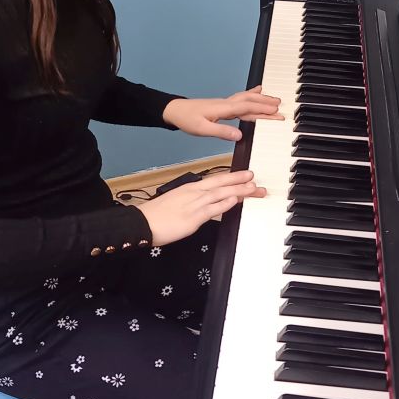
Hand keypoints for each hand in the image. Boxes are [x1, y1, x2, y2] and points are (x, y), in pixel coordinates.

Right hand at [140, 170, 266, 246]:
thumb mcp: (177, 203)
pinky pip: (211, 209)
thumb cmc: (157, 215)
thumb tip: (208, 207)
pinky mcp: (192, 218)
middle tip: (255, 178)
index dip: (232, 177)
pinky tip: (234, 201)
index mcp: (190, 188)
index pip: (215, 180)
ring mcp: (194, 204)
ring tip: (253, 188)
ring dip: (238, 190)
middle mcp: (193, 193)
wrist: (143, 223)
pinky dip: (223, 204)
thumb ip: (194, 203)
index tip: (245, 176)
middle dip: (240, 180)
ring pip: (220, 194)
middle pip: (221, 183)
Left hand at [162, 86, 282, 142]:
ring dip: (261, 99)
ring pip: (247, 98)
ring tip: (275, 100)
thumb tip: (239, 135)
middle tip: (280, 106)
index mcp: (223, 109)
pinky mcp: (222, 105)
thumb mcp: (202, 129)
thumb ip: (221, 131)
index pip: (247, 108)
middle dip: (266, 103)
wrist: (174, 110)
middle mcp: (226, 104)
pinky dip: (251, 95)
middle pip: (250, 101)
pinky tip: (256, 93)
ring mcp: (225, 103)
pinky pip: (241, 98)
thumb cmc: (186, 119)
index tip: (276, 113)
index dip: (262, 110)